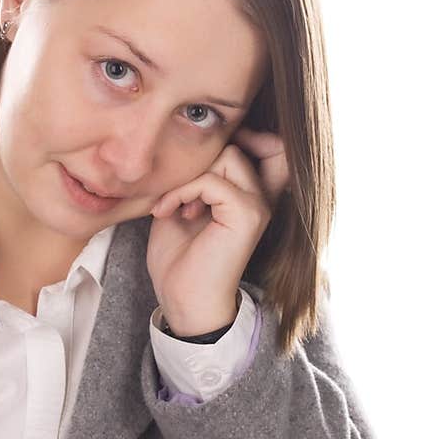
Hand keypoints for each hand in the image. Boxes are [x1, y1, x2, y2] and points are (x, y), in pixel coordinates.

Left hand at [145, 126, 289, 335]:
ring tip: (173, 206)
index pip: (269, 146)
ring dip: (189, 177)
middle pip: (238, 145)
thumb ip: (195, 176)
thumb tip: (191, 144)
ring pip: (228, 156)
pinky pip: (212, 180)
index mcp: (249, 197)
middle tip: (176, 195)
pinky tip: (168, 213)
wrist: (182, 301)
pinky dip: (182, 191)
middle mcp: (261, 199)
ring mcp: (257, 206)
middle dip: (200, 161)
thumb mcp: (182, 207)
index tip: (196, 161)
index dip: (240, 137)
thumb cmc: (179, 261)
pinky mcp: (246, 215)